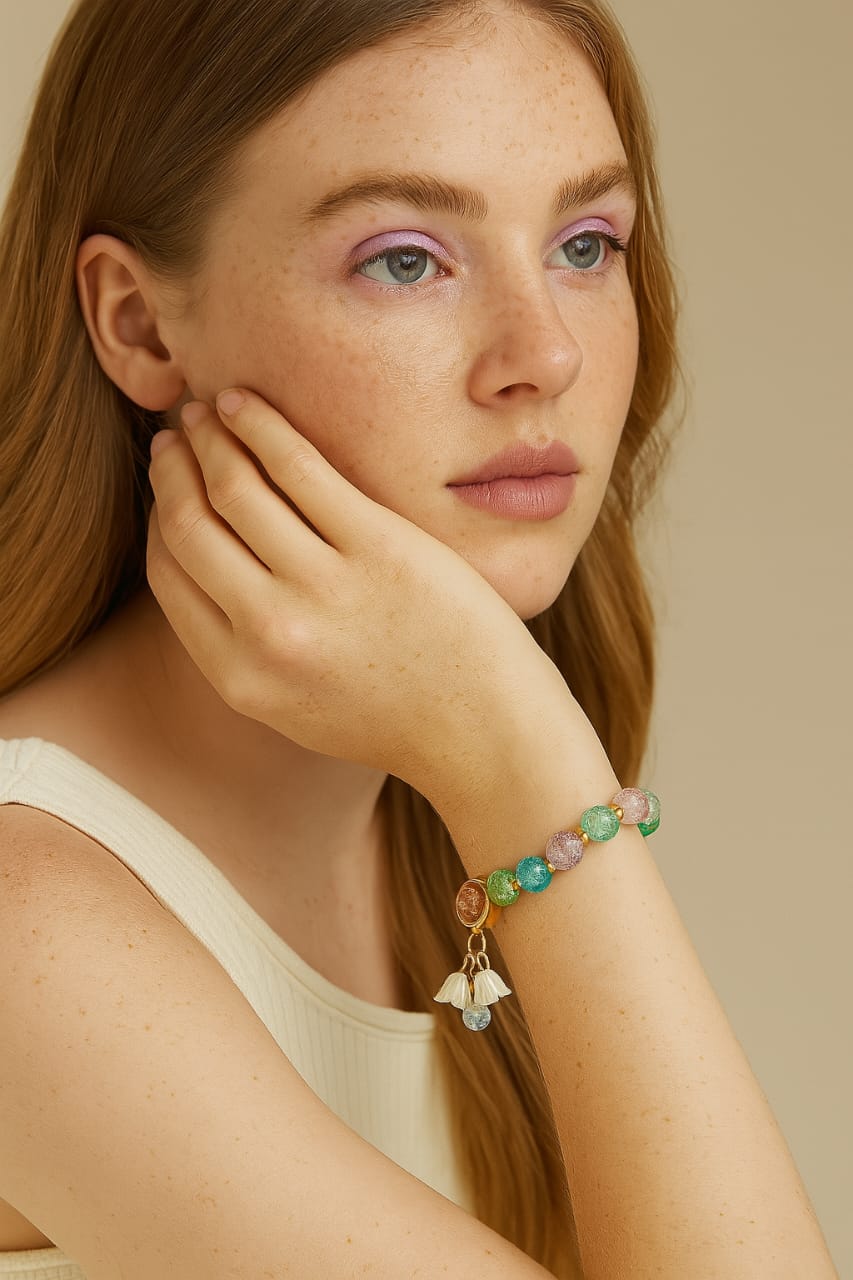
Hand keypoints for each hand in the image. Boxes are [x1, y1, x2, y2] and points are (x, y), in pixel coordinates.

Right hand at [146, 389, 573, 803]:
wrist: (483, 732)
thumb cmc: (395, 715)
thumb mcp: (294, 707)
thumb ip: (243, 648)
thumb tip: (206, 565)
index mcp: (239, 676)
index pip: (168, 573)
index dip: (160, 515)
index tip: (167, 483)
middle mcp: (269, 632)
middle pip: (190, 525)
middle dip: (172, 468)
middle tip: (174, 434)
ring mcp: (323, 588)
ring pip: (236, 487)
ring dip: (211, 436)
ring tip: (208, 411)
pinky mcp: (378, 546)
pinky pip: (298, 467)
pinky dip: (260, 425)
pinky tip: (245, 405)